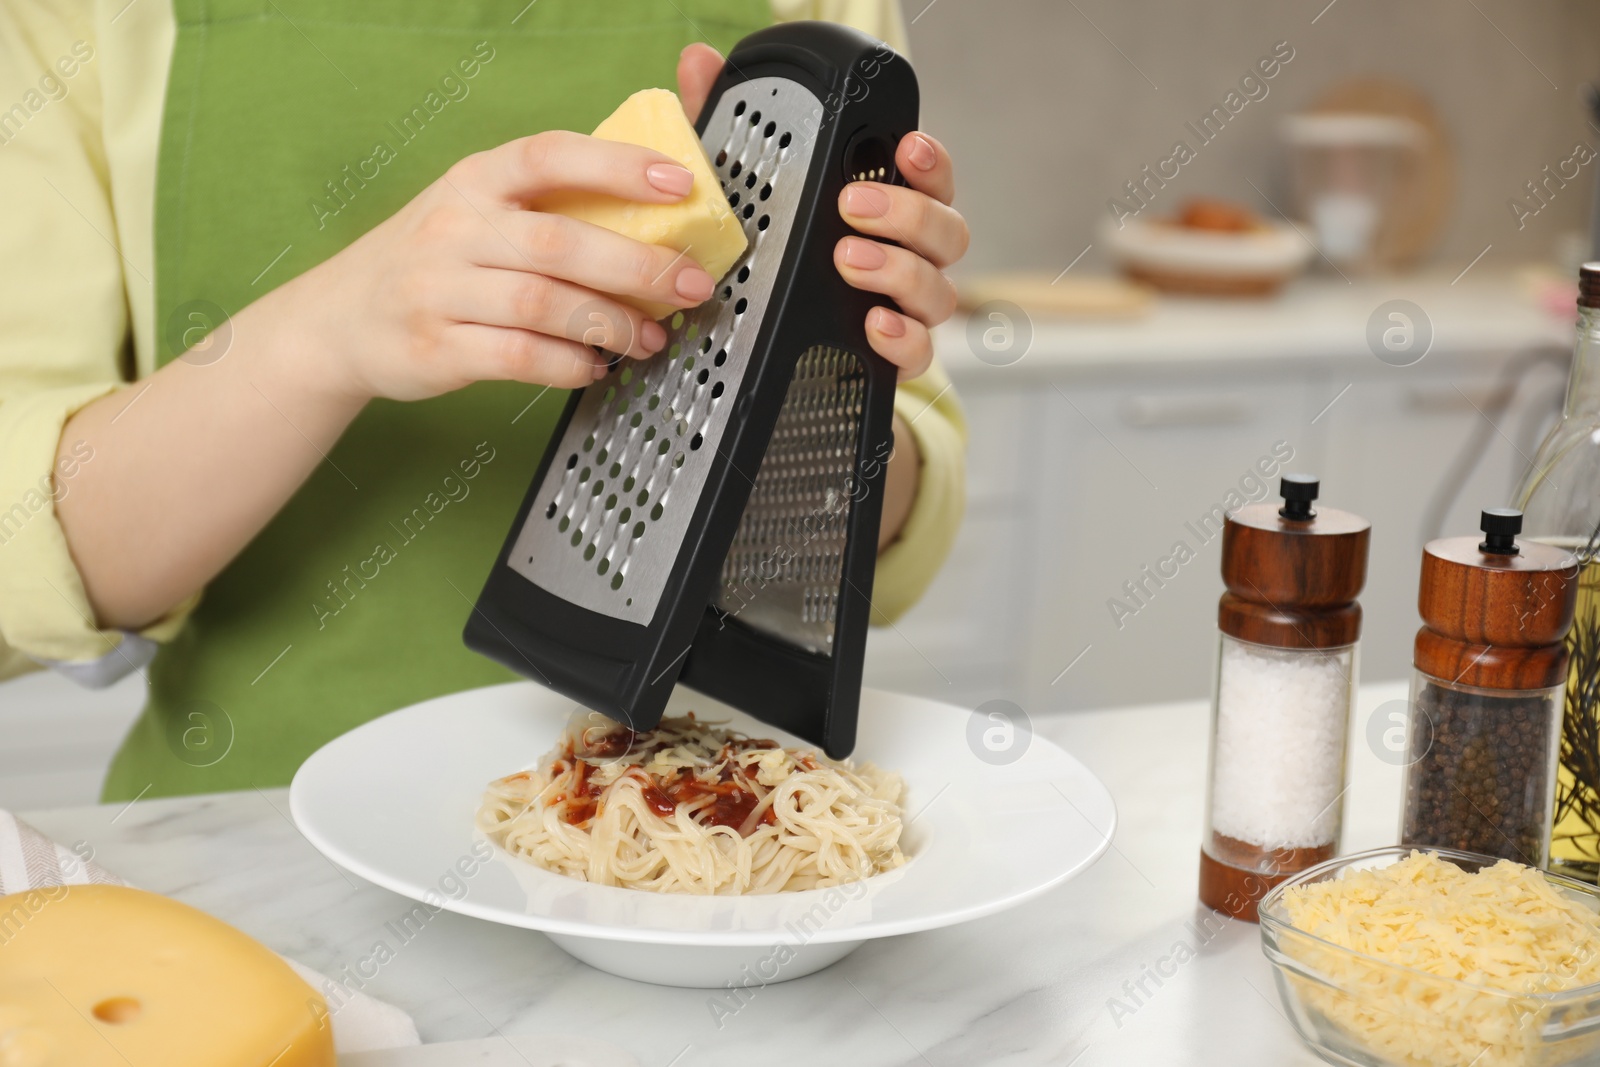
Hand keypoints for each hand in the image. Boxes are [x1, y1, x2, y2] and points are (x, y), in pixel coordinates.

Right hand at [274, 132, 721, 401]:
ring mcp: (439, 288)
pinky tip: (595, 365)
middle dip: (638, 266)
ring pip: (543, 304)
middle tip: (691, 285)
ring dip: (611, 323)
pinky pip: (517, 356)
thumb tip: (653, 225)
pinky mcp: (436, 347)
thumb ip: (546, 209)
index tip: (677, 184)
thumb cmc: (431, 262)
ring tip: (652, 337)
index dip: (618, 166)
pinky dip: (567, 363)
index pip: (550, 155)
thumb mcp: (474, 211)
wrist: (336, 322)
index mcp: (475, 179)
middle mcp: (454, 227)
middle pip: (560, 242)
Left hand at [678, 44, 967, 381]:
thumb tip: (699, 62)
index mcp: (886, 212)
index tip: (906, 145)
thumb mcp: (732, 189)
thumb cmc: (760, 256)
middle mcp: (908, 258)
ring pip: (938, 290)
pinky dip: (902, 339)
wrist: (752, 350)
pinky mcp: (892, 359)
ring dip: (899, 270)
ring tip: (849, 260)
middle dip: (907, 213)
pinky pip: (920, 353)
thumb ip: (720, 126)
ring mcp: (906, 310)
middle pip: (947, 231)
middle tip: (853, 204)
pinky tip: (874, 324)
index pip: (930, 180)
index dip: (929, 162)